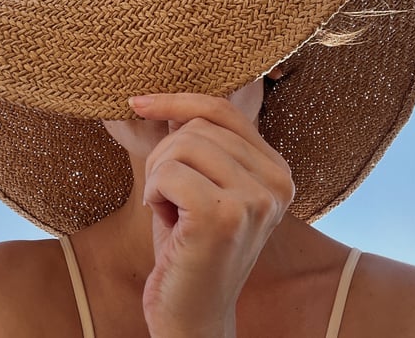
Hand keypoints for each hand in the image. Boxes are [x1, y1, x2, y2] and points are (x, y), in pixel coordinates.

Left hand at [129, 93, 294, 337]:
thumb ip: (201, 143)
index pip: (224, 111)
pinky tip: (166, 222)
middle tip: (167, 196)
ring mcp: (255, 199)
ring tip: (170, 209)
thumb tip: (169, 101)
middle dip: (164, 155)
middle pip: (198, 127)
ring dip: (158, 175)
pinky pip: (167, 172)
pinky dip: (153, 193)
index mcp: (277, 171)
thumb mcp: (203, 185)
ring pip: (181, 145)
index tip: (138, 102)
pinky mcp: (224, 216)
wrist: (192, 314)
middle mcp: (276, 182)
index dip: (177, 101)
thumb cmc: (190, 246)